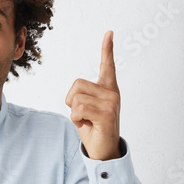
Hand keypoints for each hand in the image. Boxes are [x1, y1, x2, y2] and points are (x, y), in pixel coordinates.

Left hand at [65, 30, 120, 160]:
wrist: (103, 151)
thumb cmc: (93, 127)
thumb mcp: (86, 107)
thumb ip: (83, 95)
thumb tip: (75, 94)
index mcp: (108, 88)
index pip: (107, 65)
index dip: (107, 48)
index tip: (109, 32)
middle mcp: (112, 92)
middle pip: (76, 84)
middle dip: (72, 101)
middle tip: (84, 115)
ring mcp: (111, 102)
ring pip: (75, 98)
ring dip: (74, 112)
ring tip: (87, 120)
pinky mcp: (106, 113)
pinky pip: (78, 109)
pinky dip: (76, 119)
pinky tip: (88, 125)